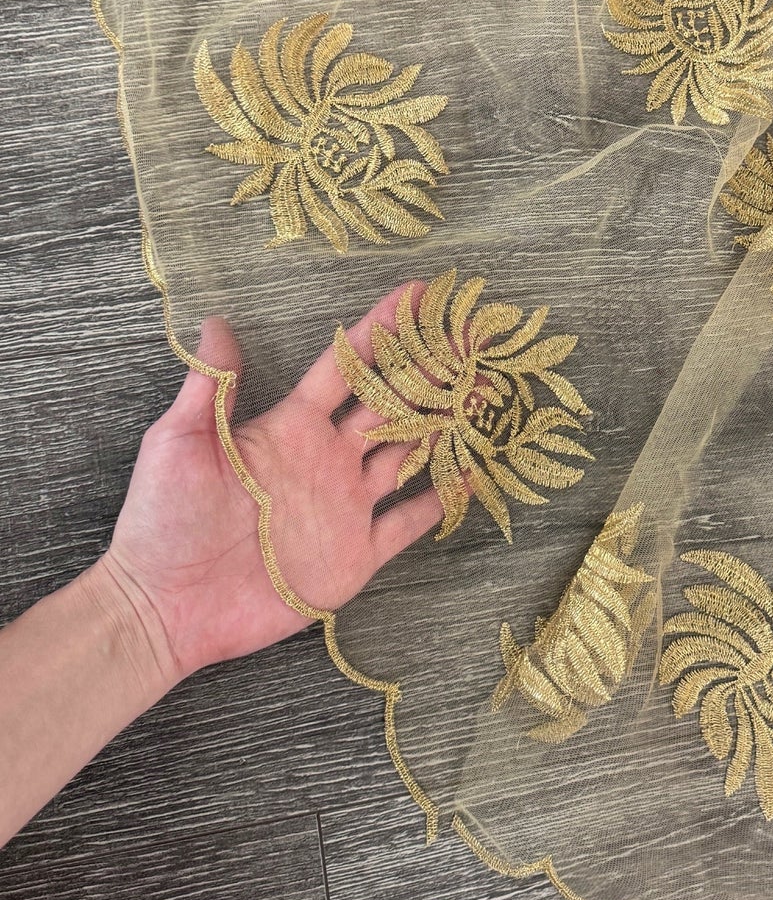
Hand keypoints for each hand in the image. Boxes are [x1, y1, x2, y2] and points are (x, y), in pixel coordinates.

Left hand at [91, 283, 443, 686]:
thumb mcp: (180, 440)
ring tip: (481, 395)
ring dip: (443, 426)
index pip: (345, 367)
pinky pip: (406, 524)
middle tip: (469, 338)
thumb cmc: (164, 518)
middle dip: (429, 371)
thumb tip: (213, 321)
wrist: (166, 604)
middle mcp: (326, 460)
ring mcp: (344, 507)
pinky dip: (438, 502)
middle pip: (389, 405)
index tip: (417, 295)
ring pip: (407, 456)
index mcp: (290, 428)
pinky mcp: (354, 557)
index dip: (380, 329)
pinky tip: (470, 477)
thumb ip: (210, 385)